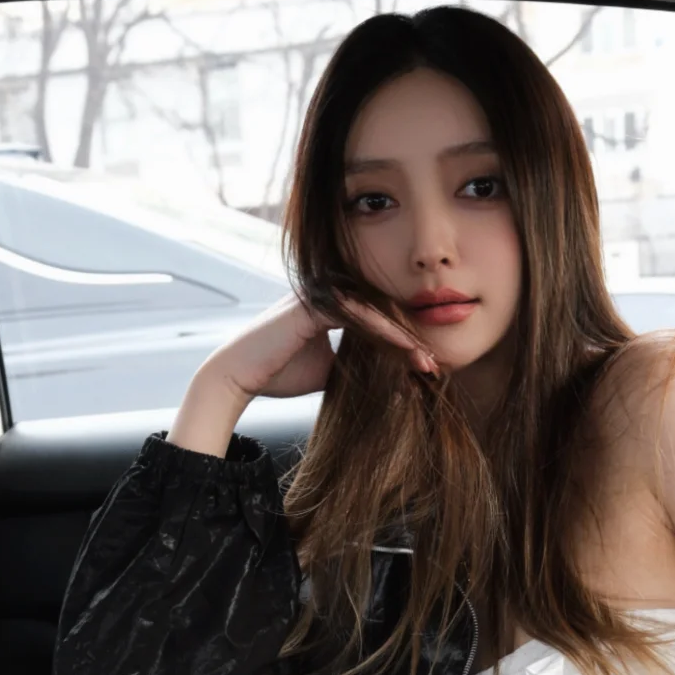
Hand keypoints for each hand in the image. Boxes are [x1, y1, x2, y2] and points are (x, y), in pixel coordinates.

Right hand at [197, 290, 439, 404]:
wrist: (240, 377)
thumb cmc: (279, 373)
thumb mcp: (328, 372)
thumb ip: (354, 365)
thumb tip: (389, 380)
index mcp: (331, 306)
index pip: (376, 319)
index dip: (403, 343)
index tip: (425, 366)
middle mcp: (327, 294)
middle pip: (380, 312)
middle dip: (409, 340)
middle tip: (434, 364)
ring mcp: (320, 295)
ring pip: (373, 311)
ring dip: (402, 337)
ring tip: (424, 361)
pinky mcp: (313, 303)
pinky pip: (357, 314)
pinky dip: (382, 331)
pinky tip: (403, 349)